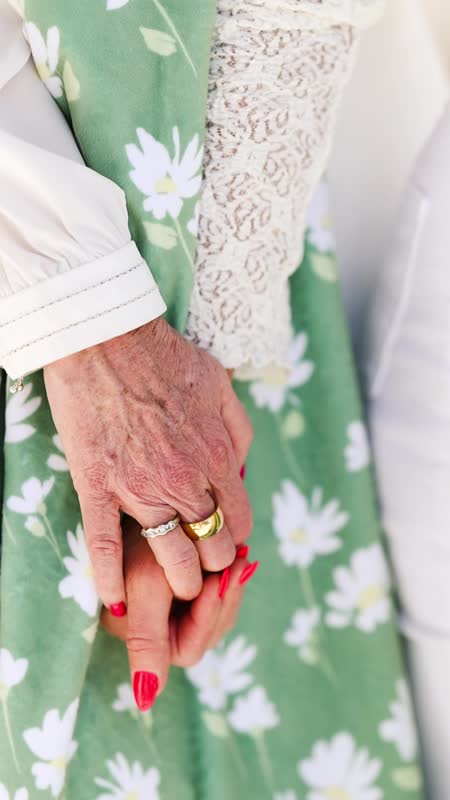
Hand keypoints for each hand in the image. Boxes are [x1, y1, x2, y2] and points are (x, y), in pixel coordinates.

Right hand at [44, 317, 252, 610]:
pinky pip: (105, 545)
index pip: (240, 518)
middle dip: (214, 563)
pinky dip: (110, 578)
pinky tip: (113, 602)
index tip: (228, 543)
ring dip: (180, 579)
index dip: (237, 538)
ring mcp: (140, 487)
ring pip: (170, 555)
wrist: (106, 337)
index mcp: (218, 455)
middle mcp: (185, 479)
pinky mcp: (97, 486)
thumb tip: (240, 467)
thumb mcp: (221, 385)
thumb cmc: (164, 356)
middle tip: (206, 568)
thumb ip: (238, 431)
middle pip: (212, 544)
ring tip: (177, 588)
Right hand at [100, 517, 255, 707]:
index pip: (188, 648)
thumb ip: (146, 641)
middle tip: (239, 563)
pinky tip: (235, 555)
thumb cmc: (139, 538)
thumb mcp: (147, 587)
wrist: (140, 492)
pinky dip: (227, 577)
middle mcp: (157, 626)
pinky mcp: (187, 585)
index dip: (207, 617)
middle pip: (207, 632)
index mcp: (142, 634)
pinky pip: (216, 593)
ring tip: (240, 556)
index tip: (220, 579)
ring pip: (215, 613)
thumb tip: (145, 701)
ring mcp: (173, 607)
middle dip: (224, 598)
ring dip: (229, 587)